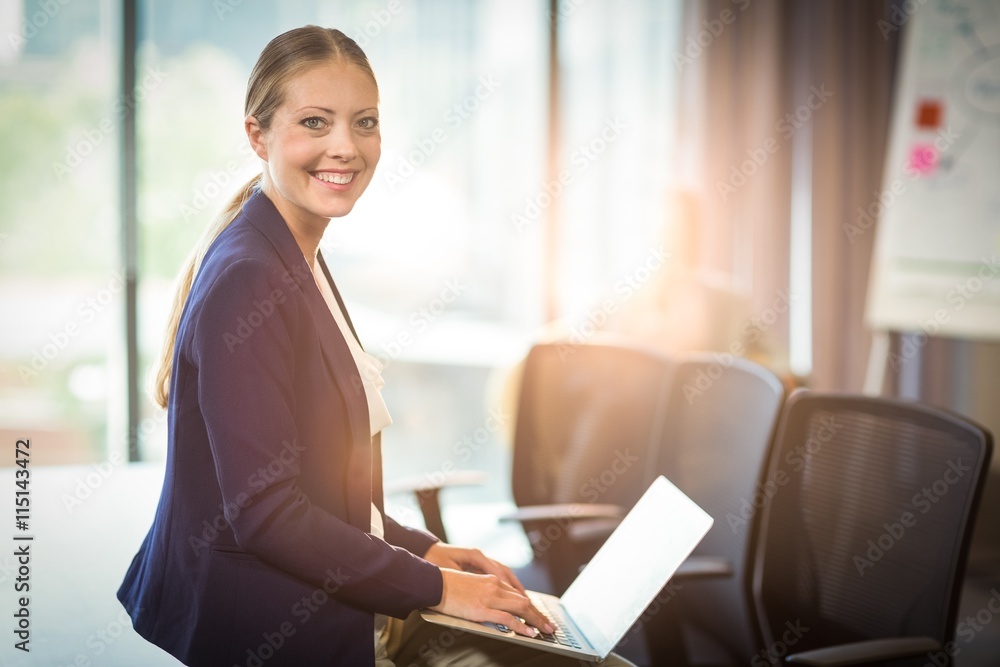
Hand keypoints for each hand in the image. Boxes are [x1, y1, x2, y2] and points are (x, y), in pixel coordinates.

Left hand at [423, 543, 524, 592]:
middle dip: (518, 588)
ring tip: (525, 600)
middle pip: (505, 571)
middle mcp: (481, 556)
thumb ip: (466, 581)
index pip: (498, 570)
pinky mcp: (477, 564)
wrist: (426, 551)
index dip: (510, 585)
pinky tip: (510, 593)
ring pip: (503, 572)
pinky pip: (496, 574)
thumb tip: (478, 591)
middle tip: (530, 603)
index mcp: (475, 555)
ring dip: (514, 586)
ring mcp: (480, 559)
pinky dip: (506, 584)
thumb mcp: (450, 572)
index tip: (521, 598)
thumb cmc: (435, 561)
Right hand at [424, 543, 554, 636]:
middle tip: (550, 625)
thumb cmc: (448, 585)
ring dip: (537, 620)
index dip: (531, 606)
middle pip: (524, 601)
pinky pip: (508, 618)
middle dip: (539, 614)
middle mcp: (494, 586)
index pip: (517, 594)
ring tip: (547, 630)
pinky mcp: (483, 609)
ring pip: (521, 608)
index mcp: (492, 580)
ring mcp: (490, 597)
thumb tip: (497, 604)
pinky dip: (522, 626)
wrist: (433, 583)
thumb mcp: (472, 585)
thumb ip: (486, 591)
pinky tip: (530, 632)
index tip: (539, 615)